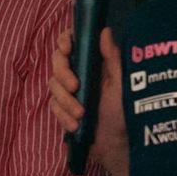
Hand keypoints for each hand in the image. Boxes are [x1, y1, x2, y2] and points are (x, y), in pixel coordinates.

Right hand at [49, 25, 127, 175]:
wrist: (116, 144)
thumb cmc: (124, 112)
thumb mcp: (121, 84)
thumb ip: (112, 58)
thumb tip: (104, 31)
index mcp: (93, 62)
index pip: (72, 42)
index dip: (64, 41)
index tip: (67, 48)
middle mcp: (79, 72)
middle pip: (57, 61)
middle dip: (63, 74)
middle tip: (75, 87)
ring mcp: (69, 90)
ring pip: (53, 85)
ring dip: (65, 100)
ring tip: (81, 114)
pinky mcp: (62, 107)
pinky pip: (53, 106)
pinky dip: (62, 115)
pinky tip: (75, 124)